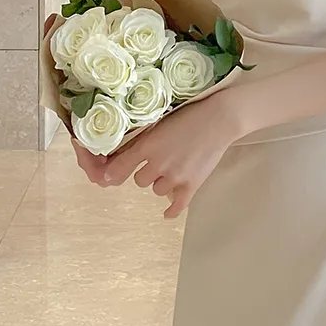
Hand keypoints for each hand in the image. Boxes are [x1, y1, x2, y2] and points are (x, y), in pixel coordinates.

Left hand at [70, 83, 241, 213]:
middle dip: (145, 172)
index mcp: (147, 144)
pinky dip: (171, 210)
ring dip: (161, 182)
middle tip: (158, 160)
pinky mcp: (191, 186)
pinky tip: (168, 212)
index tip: (106, 177)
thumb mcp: (161, 121)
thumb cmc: (189, 113)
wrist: (219, 118)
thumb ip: (144, 139)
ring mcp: (174, 177)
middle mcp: (157, 163)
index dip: (111, 174)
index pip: (119, 167)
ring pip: (156, 190)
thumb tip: (128, 154)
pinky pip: (176, 206)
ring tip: (174, 167)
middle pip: (139, 181)